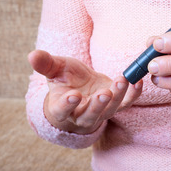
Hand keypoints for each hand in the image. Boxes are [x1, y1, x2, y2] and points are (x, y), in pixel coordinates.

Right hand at [28, 50, 142, 133]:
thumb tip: (31, 54)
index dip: (67, 104)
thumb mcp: (54, 71)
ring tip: (122, 80)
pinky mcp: (116, 105)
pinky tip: (138, 81)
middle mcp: (82, 115)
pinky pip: (127, 103)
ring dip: (118, 96)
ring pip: (110, 110)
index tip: (73, 95)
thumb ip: (45, 64)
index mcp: (62, 109)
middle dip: (98, 105)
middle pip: (90, 115)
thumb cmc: (65, 81)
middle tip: (104, 94)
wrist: (81, 89)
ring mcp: (101, 112)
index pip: (62, 110)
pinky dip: (134, 94)